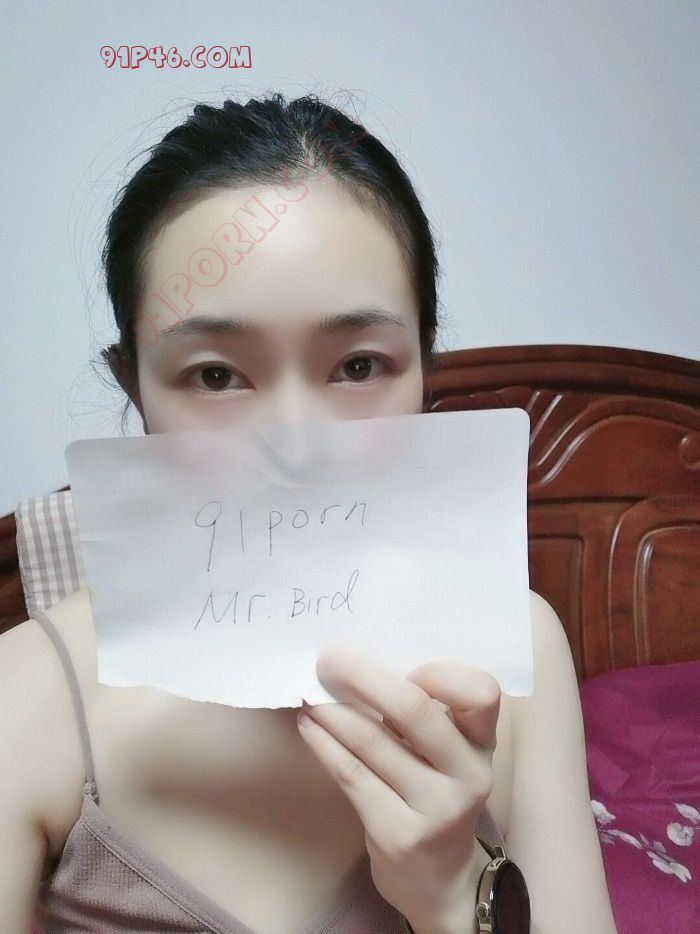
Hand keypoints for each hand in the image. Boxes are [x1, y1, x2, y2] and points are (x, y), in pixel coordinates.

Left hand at [296, 646, 500, 932]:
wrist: (440, 882)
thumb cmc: (436, 794)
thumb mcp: (449, 754)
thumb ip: (428, 714)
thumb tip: (362, 664)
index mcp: (483, 744)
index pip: (482, 693)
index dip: (441, 674)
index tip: (406, 669)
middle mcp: (468, 775)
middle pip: (416, 712)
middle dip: (364, 678)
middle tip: (328, 659)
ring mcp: (435, 809)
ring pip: (372, 742)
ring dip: (331, 710)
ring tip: (308, 691)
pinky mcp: (398, 835)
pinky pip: (351, 775)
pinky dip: (323, 743)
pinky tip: (308, 725)